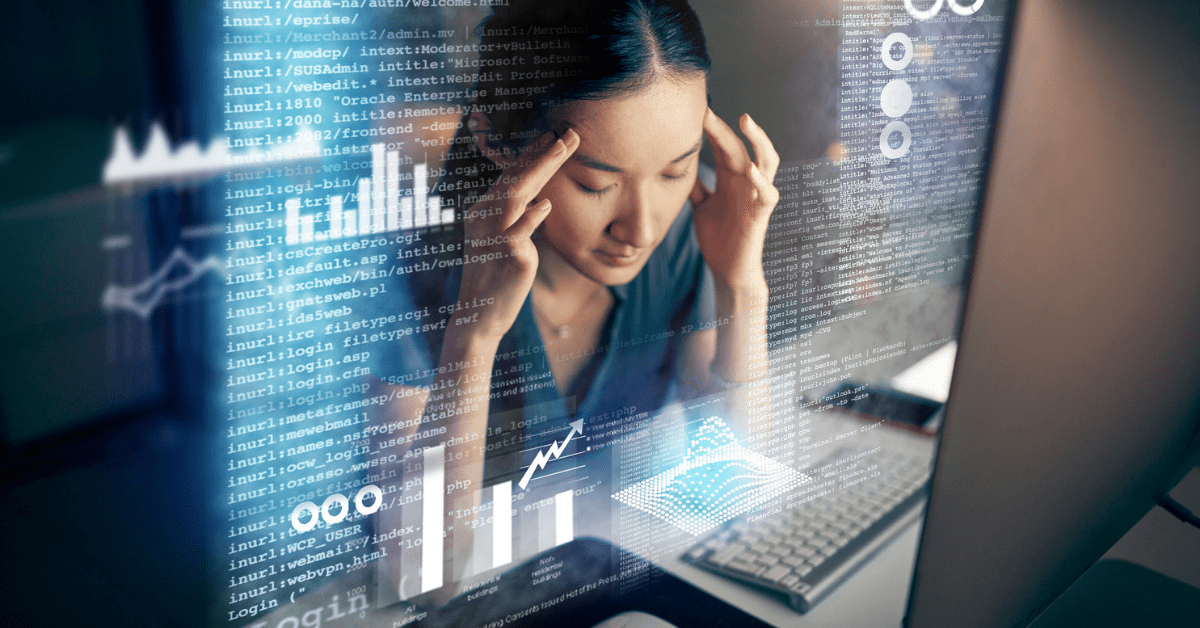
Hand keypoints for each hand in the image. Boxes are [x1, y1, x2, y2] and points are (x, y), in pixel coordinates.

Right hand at [456, 129, 579, 340]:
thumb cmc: (496, 276)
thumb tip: (539, 202)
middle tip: (567, 134)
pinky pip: (520, 231)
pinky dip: (532, 217)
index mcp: (482, 212)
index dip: (530, 156)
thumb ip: (517, 220)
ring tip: (562, 149)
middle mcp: (484, 218)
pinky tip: (545, 204)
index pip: (509, 177)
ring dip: (541, 169)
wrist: (481, 312)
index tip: (550, 136)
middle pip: (515, 179)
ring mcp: (494, 235)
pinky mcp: (506, 255)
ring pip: (516, 195)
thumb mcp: (503, 242)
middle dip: (542, 154)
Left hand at [691, 110, 779, 288]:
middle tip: (706, 110)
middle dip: (724, 127)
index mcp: (730, 178)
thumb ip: (694, 185)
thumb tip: (676, 163)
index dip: (710, 128)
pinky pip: (768, 194)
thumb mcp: (700, 206)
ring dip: (758, 140)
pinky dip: (762, 181)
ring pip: (767, 161)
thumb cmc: (718, 238)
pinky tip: (750, 168)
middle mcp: (745, 182)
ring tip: (746, 122)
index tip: (692, 110)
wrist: (728, 270)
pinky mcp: (762, 215)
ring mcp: (756, 196)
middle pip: (738, 147)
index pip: (722, 145)